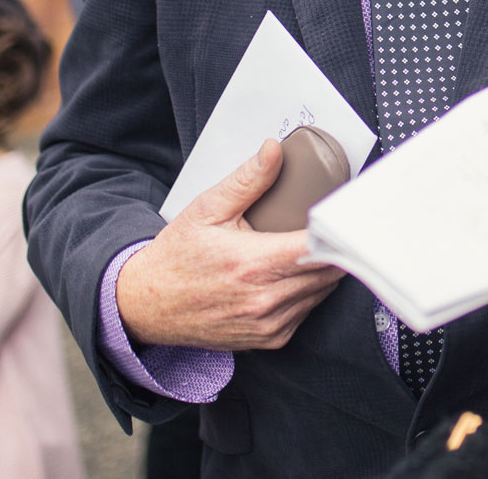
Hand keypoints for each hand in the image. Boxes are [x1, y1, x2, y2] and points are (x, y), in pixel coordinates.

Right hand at [116, 139, 345, 351]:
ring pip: (322, 292)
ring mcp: (268, 324)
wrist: (146, 305)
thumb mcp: (208, 209)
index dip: (335, 229)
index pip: (319, 248)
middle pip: (329, 271)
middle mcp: (265, 300)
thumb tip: (275, 149)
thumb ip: (248, 179)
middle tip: (330, 224)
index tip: (341, 214)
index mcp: (253, 264)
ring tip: (308, 246)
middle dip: (333, 246)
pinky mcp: (269, 339)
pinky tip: (292, 273)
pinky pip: (307, 311)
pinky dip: (308, 291)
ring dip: (323, 269)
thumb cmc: (177, 256)